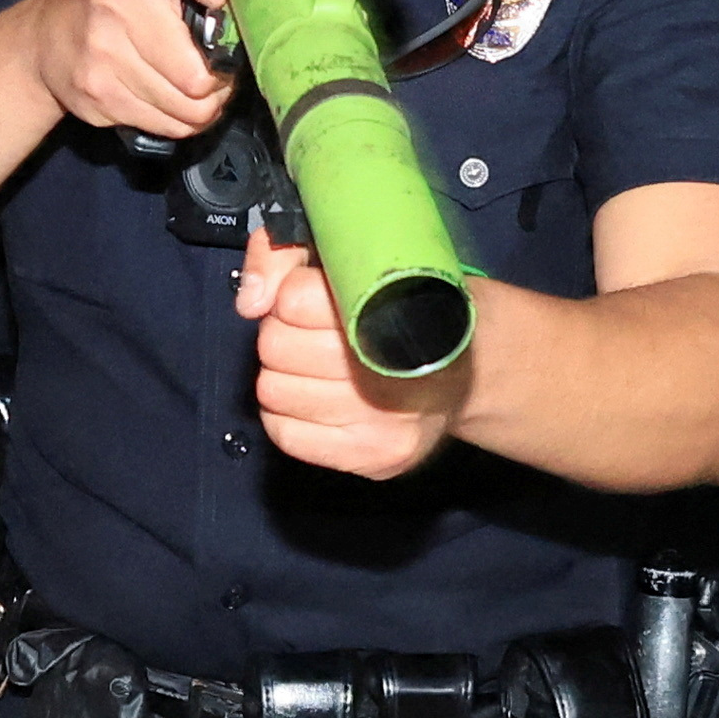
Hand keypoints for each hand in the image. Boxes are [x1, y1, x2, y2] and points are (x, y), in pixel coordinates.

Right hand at [19, 0, 228, 141]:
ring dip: (205, 106)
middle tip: (220, 72)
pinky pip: (167, 126)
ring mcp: (103, 56)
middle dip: (221, 81)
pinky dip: (180, 120)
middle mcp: (118, 7)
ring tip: (199, 87)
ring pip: (188, 109)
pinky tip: (173, 100)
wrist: (47, 33)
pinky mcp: (97, 96)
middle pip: (199, 75)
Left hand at [236, 227, 474, 476]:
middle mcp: (389, 374)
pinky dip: (287, 413)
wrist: (469, 369)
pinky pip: (285, 435)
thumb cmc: (402, 310)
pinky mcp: (374, 460)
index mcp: (391, 312)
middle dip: (284, 333)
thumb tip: (249, 303)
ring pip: (273, 390)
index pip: (293, 301)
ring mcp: (382, 423)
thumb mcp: (353, 260)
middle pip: (277, 346)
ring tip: (314, 367)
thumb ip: (286, 257)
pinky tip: (314, 399)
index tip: (313, 299)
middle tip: (312, 333)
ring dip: (284, 374)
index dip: (293, 295)